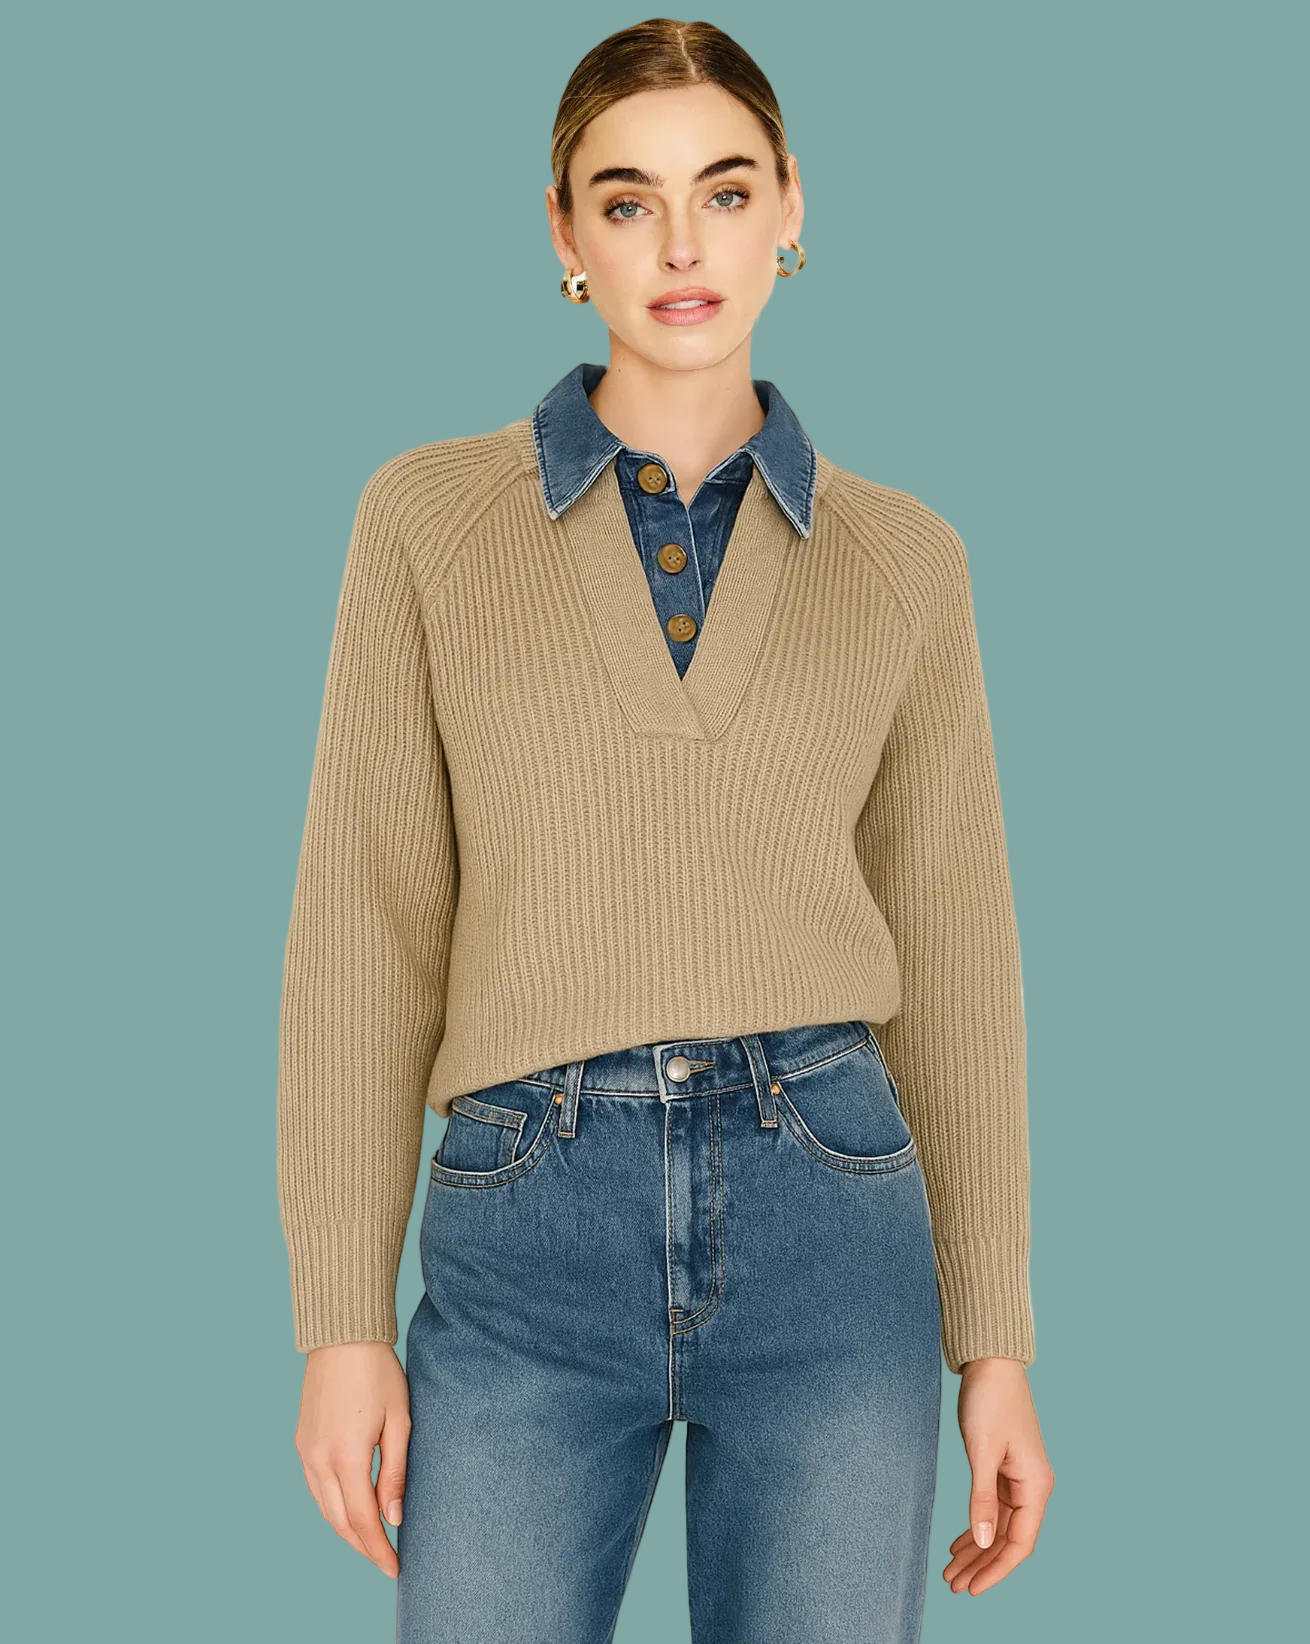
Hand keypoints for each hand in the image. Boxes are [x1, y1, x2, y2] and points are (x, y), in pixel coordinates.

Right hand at [294, 1341, 411, 1577]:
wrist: (342, 1337)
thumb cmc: (378, 1373)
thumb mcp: (399, 1420)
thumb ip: (395, 1472)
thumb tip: (393, 1518)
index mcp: (347, 1457)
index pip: (364, 1521)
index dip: (379, 1549)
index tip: (396, 1567)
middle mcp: (319, 1460)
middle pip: (341, 1522)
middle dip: (364, 1547)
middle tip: (386, 1560)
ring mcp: (305, 1452)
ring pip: (324, 1509)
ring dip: (347, 1530)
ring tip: (372, 1541)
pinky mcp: (301, 1442)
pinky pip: (315, 1489)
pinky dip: (333, 1507)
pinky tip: (350, 1509)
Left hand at [944, 1356, 1054, 1594]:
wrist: (992, 1363)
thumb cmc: (990, 1400)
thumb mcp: (982, 1450)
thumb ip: (982, 1498)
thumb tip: (985, 1542)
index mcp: (1036, 1486)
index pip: (1020, 1544)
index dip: (996, 1570)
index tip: (972, 1589)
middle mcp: (1033, 1487)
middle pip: (1008, 1540)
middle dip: (981, 1565)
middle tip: (952, 1584)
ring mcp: (1019, 1480)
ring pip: (999, 1527)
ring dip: (976, 1550)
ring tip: (951, 1570)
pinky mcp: (1005, 1470)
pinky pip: (993, 1509)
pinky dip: (976, 1526)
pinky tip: (958, 1542)